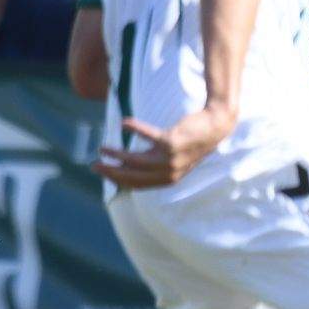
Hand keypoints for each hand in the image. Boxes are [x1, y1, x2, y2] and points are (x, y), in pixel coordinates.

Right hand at [93, 104, 236, 188]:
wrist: (214, 127)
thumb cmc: (188, 142)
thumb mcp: (169, 158)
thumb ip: (151, 164)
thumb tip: (124, 165)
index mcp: (168, 179)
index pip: (137, 185)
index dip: (117, 181)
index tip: (103, 173)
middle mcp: (169, 172)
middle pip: (132, 176)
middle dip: (111, 172)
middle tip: (94, 165)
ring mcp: (170, 158)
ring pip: (135, 161)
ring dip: (116, 154)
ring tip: (102, 147)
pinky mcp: (171, 142)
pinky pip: (148, 136)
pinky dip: (135, 129)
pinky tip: (124, 123)